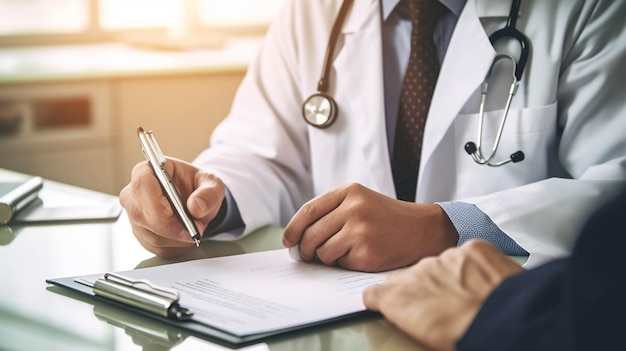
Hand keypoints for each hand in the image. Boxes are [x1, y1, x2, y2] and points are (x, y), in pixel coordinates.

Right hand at [119, 157, 224, 257]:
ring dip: (177, 238)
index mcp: (147, 171)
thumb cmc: (198, 186)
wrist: (197, 201)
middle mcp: (134, 194)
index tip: (182, 216)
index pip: (142, 185)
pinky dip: (176, 245)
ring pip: (150, 235)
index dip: (159, 204)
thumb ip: (208, 192)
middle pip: (141, 215)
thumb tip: (196, 207)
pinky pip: (156, 247)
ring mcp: (135, 216)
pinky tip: (186, 236)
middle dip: (171, 227)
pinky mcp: (142, 234)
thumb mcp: (211, 183)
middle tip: (196, 229)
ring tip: (195, 230)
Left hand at [282, 183, 458, 271]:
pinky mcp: (367, 253)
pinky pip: (340, 263)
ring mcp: (361, 231)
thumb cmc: (386, 217)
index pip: (308, 210)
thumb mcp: (360, 200)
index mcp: (349, 192)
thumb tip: (297, 238)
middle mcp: (354, 208)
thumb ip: (331, 211)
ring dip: (326, 257)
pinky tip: (360, 255)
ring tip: (343, 251)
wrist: (421, 229)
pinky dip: (344, 264)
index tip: (288, 240)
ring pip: (322, 252)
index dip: (293, 228)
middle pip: (311, 234)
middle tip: (306, 255)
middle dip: (305, 249)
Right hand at [363, 240, 524, 350]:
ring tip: (470, 298)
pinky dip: (475, 267)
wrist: (505, 324)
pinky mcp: (474, 249)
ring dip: (451, 278)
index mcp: (398, 298)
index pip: (377, 292)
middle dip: (425, 289)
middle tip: (444, 308)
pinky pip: (469, 255)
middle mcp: (417, 272)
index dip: (387, 299)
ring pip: (442, 264)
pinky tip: (485, 283)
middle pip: (413, 277)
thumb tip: (414, 316)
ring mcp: (446, 257)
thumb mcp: (422, 336)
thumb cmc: (465, 339)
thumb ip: (409, 316)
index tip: (395, 305)